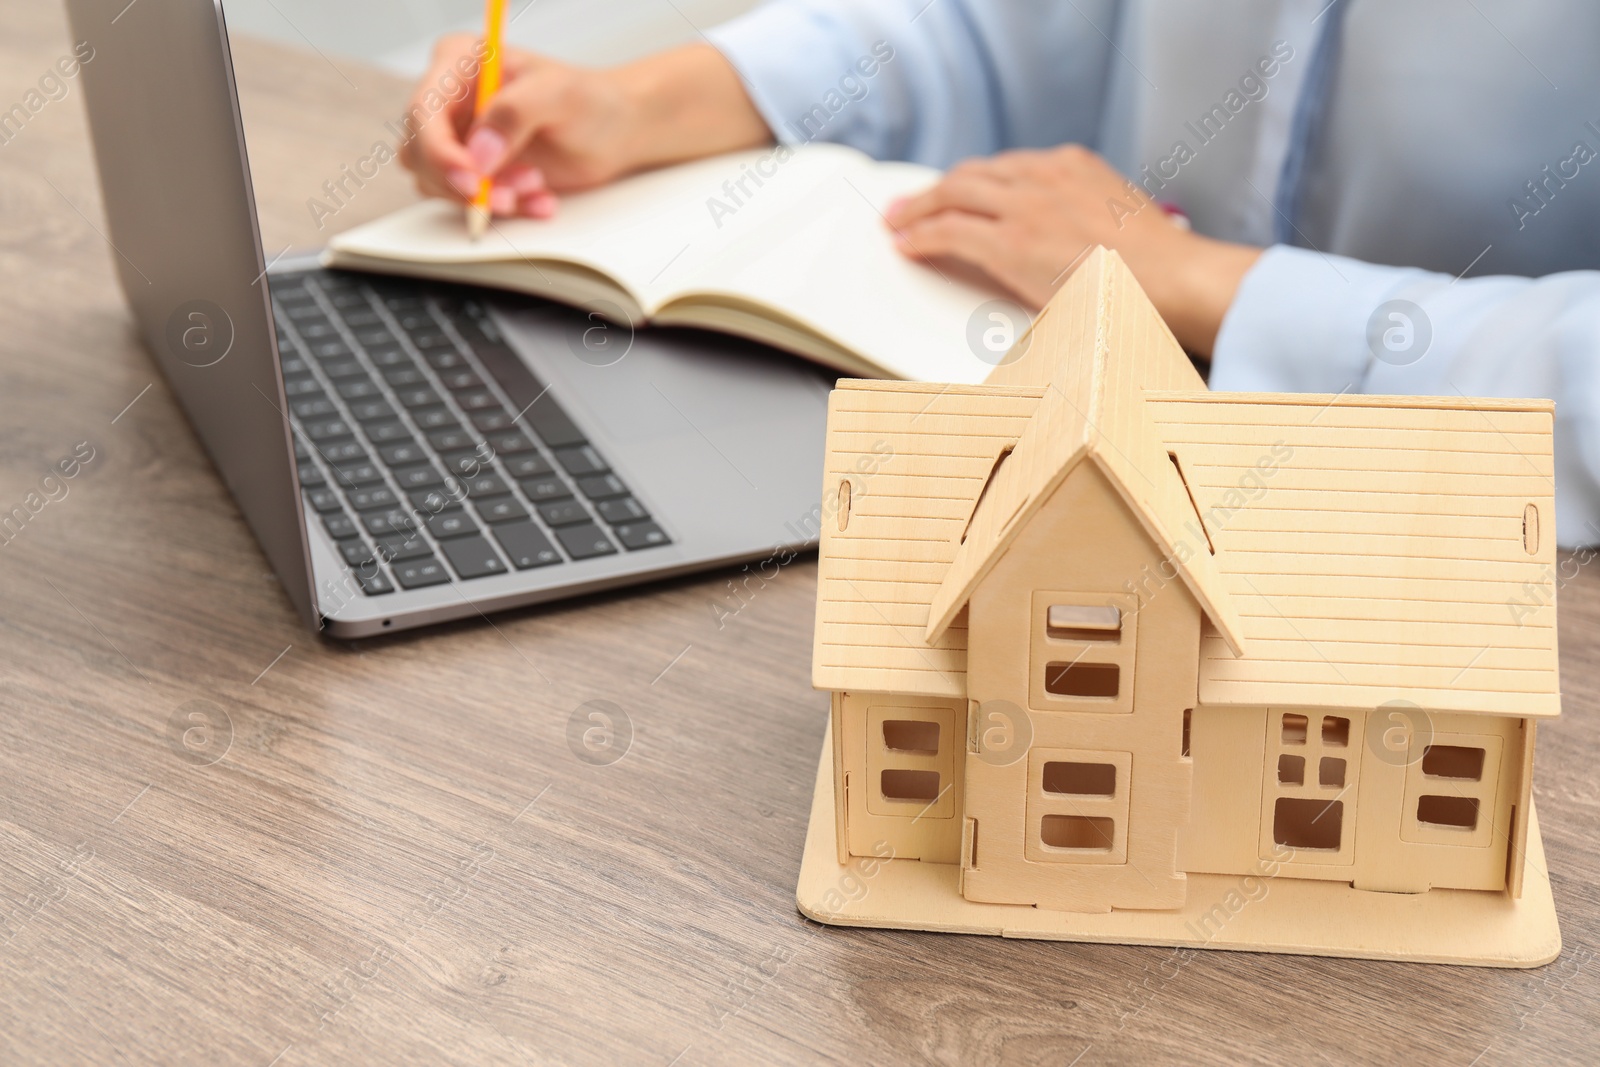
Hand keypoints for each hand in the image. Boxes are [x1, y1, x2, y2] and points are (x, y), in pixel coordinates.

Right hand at [399, 38, 770, 219]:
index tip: (471, 180)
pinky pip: (468, 202)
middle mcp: (451, 101)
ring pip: (438, 182)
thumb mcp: (558, 94)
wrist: (616, 131)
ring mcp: (458, 139)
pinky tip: (540, 200)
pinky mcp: (474, 172)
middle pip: (420, 152)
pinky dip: (504, 210)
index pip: (424, 110)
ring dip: (488, 197)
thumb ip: (515, 112)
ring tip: (537, 187)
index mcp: (460, 64)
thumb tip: (478, 151)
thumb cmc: (590, 100)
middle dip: (465, 182)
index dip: (439, 151)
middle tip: (510, 196)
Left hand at [883, 145, 1262, 355]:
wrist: (1176, 280)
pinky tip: (907, 245)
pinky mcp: (1011, 240)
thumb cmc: (1159, 270)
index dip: (973, 182)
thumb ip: (1084, 223)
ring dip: (919, 209)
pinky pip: (951, 231)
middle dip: (937, 189)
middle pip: (973, 174)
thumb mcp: (1118, 224)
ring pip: (954, 195)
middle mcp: (1046, 175)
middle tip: (909, 205)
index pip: (1007, 168)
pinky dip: (922, 237)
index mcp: (1075, 167)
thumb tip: (1063, 247)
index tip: (957, 193)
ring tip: (896, 223)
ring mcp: (1026, 205)